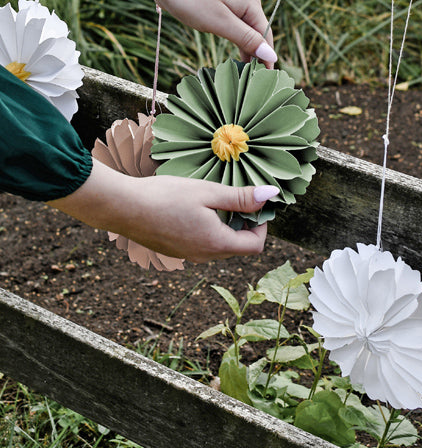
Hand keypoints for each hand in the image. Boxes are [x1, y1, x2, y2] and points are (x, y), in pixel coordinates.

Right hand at [49, 159, 278, 262]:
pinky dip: (209, 229)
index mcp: (216, 244)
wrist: (122, 207)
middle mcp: (204, 256)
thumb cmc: (165, 196)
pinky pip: (202, 244)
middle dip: (245, 223)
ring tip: (215, 200)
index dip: (262, 224)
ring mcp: (188, 256)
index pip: (255, 245)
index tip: (256, 202)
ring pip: (220, 246)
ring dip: (226, 226)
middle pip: (238, 247)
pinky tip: (195, 208)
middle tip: (238, 197)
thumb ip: (241, 197)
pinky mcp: (175, 251)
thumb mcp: (208, 192)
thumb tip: (271, 196)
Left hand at [104, 0, 276, 66]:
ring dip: (246, 53)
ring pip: (246, 33)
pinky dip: (235, 44)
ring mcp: (233, 4)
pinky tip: (233, 58)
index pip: (267, 37)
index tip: (265, 82)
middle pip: (258, 36)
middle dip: (258, 58)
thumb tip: (272, 56)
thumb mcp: (219, 22)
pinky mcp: (220, 7)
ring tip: (244, 76)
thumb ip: (246, 39)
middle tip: (253, 85)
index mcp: (251, 5)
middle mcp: (247, 3)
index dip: (267, 60)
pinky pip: (234, 29)